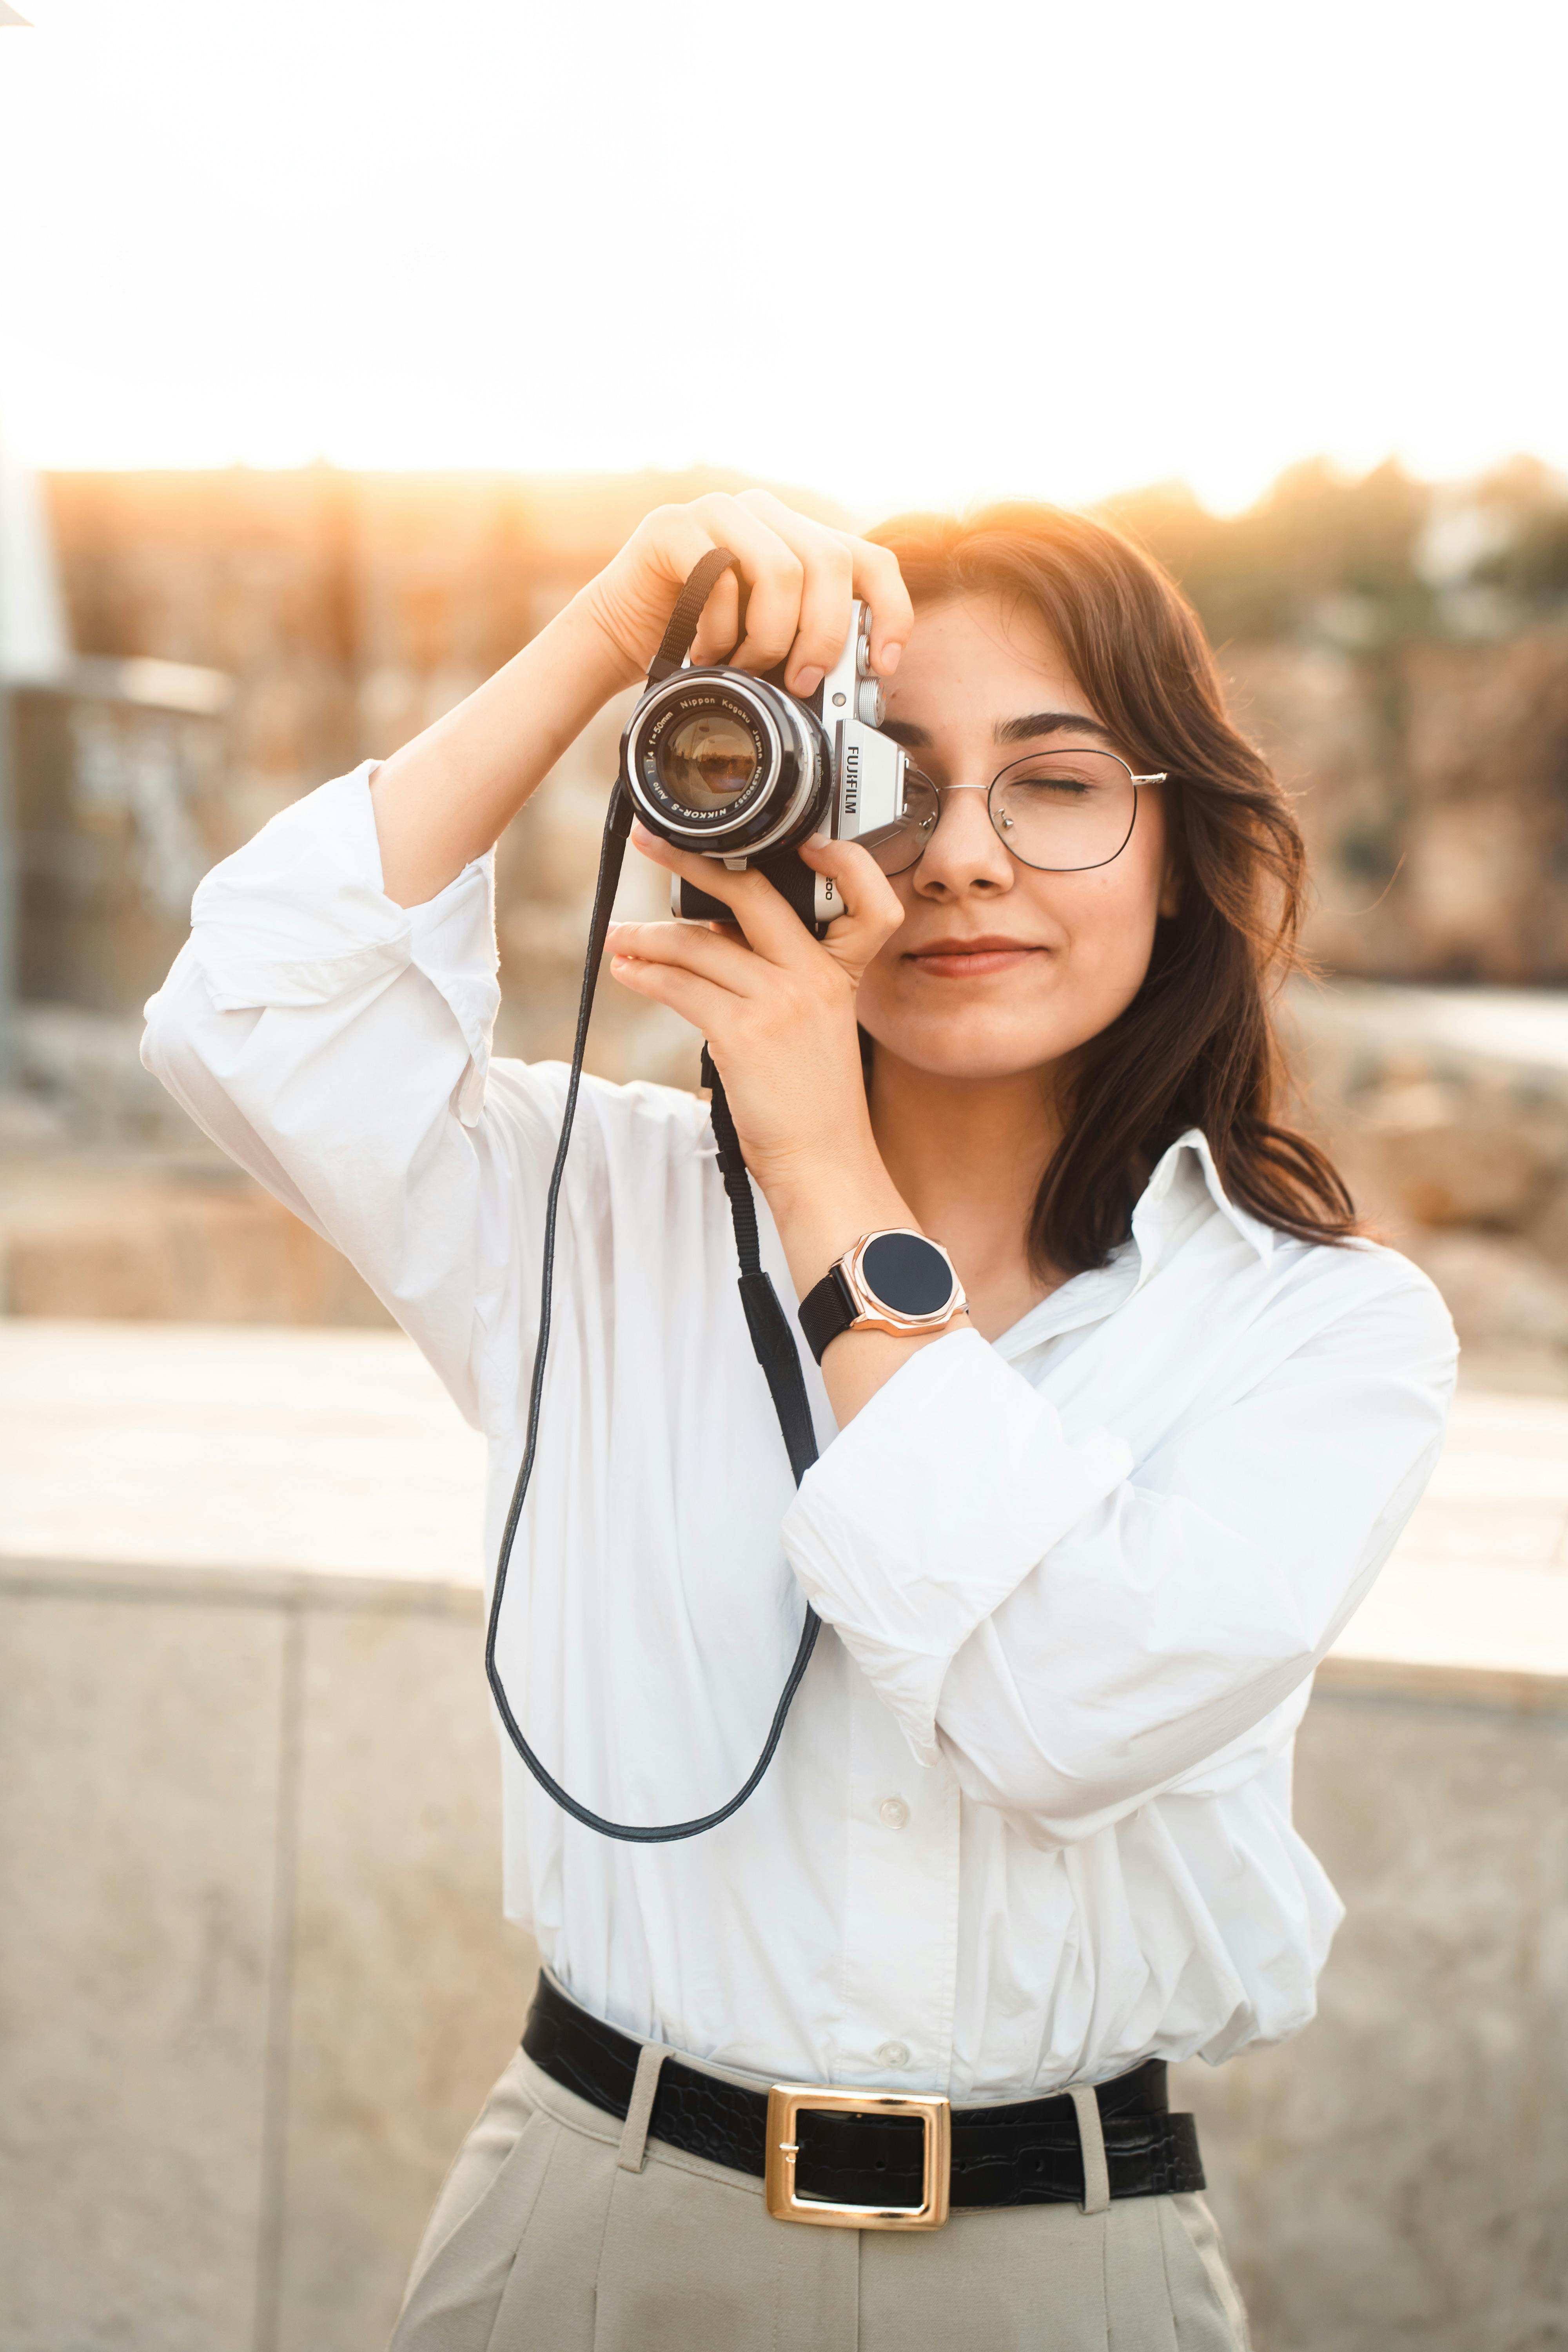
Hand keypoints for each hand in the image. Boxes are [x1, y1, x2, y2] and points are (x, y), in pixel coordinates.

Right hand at [579, 488, 913, 696]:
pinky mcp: (674, 525)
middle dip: (823, 636)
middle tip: (801, 682)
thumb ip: (813, 638)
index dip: (890, 613)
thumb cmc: (702, 639)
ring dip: (768, 638)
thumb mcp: (772, 639)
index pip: (871, 560)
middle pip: (831, 564)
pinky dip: (720, 630)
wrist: (620, 635)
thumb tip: (865, 677)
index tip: (882, 665)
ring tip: (745, 667)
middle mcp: (766, 513)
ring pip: (781, 571)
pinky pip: (720, 577)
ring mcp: (720, 511)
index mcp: (800, 537)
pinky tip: (706, 651)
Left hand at [609, 824, 904, 1197]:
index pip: (863, 898)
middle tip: (649, 841)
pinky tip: (627, 971)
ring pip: (700, 944)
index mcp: (841, 972)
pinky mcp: (744, 1032)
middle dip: (692, 862)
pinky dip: (646, 975)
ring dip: (648, 937)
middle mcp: (815, 977)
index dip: (839, 859)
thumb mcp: (816, 1027)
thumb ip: (779, 977)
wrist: (822, 1160)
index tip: (790, 839)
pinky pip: (681, 987)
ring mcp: (780, 1001)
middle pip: (752, 897)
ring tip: (618, 938)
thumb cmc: (812, 1101)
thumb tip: (711, 938)